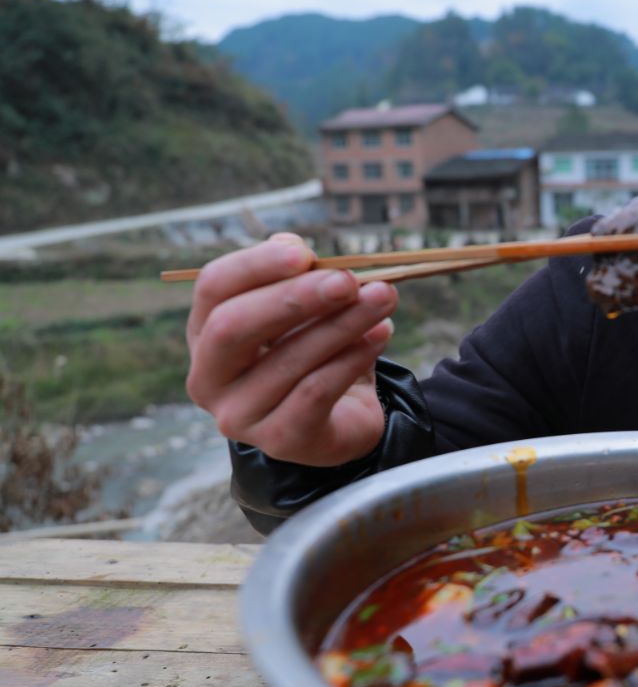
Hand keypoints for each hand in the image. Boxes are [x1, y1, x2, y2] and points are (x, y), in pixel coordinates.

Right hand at [184, 233, 398, 466]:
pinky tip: (381, 334)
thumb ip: (296, 278)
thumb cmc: (316, 355)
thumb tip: (292, 246)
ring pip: (289, 359)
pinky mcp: (280, 440)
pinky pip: (316, 392)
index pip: (213, 288)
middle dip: (296, 297)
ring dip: (343, 323)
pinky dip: (352, 357)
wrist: (342, 419)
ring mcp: (240, 416)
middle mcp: (209, 378)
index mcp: (205, 333)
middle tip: (348, 280)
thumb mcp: (305, 312)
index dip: (255, 265)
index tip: (303, 252)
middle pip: (234, 326)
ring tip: (383, 298)